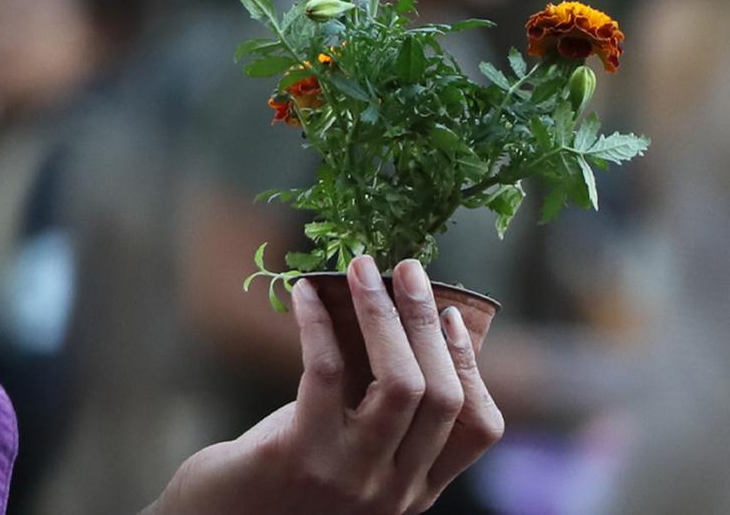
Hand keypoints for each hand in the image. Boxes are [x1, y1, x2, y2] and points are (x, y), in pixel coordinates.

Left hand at [145, 255, 503, 514]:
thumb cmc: (281, 474)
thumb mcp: (348, 449)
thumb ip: (379, 408)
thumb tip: (400, 322)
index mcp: (416, 489)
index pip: (477, 427)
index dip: (467, 363)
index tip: (451, 313)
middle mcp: (394, 491)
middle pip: (441, 395)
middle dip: (426, 323)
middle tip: (408, 269)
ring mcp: (351, 478)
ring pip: (397, 383)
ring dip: (381, 315)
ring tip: (362, 268)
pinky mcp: (301, 456)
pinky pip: (326, 373)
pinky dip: (318, 324)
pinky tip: (304, 292)